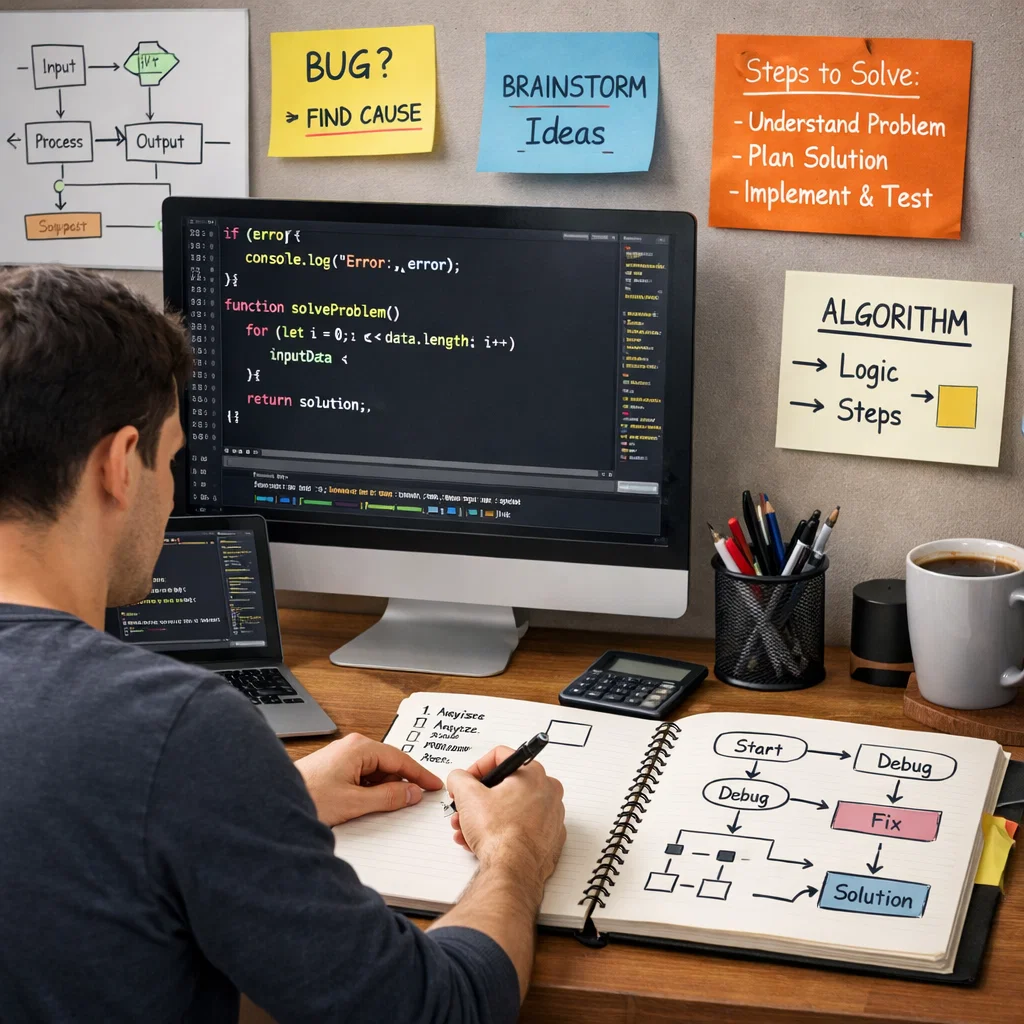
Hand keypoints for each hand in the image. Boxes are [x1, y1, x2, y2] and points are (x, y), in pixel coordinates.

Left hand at [296, 733, 442, 826]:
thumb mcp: (355, 803)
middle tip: (419, 798)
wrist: (272, 804)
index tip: (434, 785)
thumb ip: (388, 798)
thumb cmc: (307, 797)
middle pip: (389, 763)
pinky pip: (363, 776)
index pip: (400, 759)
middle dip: (403, 781)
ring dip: (386, 787)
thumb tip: (411, 793)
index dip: (420, 774)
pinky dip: (372, 789)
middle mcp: (352, 747)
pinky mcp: (334, 768)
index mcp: (359, 748)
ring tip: (394, 805)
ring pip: (376, 771)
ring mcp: (342, 757)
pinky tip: (373, 804)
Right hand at [446, 746, 565, 882]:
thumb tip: (459, 778)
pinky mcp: (549, 839)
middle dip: (478, 799)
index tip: (466, 782)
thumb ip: (459, 778)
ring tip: (467, 830)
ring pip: (511, 809)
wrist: (513, 871)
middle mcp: (548, 792)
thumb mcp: (468, 795)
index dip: (476, 768)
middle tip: (464, 809)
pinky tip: (482, 842)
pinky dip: (502, 831)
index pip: (500, 756)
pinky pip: (521, 827)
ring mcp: (552, 817)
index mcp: (534, 774)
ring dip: (485, 817)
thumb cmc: (500, 833)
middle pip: (505, 786)